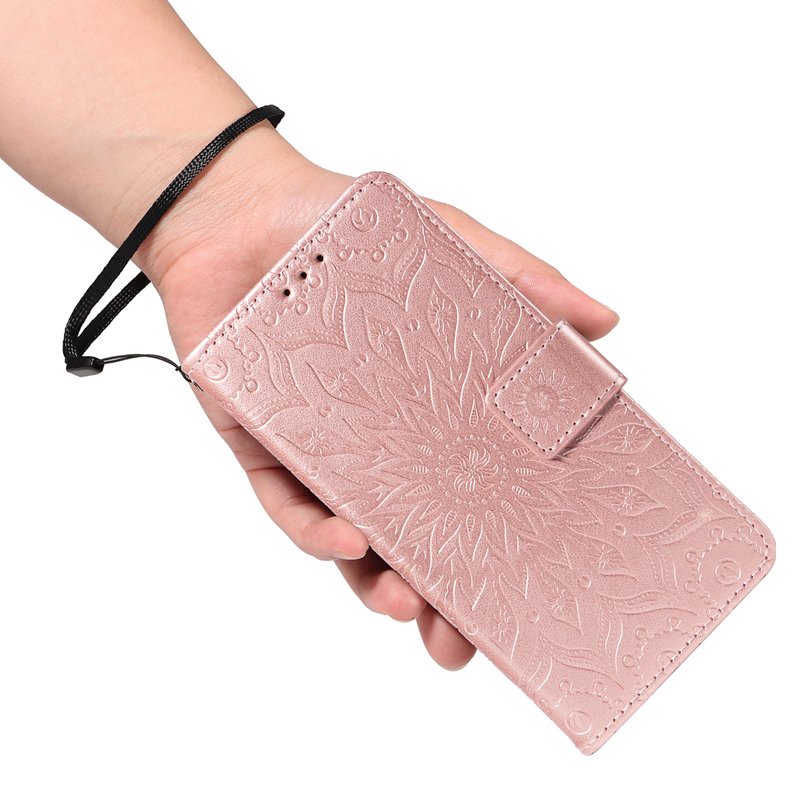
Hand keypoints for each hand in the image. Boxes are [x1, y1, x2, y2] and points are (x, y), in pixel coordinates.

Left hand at [135, 127, 619, 670]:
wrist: (245, 210)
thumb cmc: (353, 234)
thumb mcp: (453, 250)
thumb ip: (525, 284)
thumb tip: (606, 323)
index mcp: (426, 416)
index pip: (469, 495)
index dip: (494, 547)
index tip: (526, 592)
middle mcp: (374, 447)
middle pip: (408, 538)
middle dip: (432, 598)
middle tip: (458, 642)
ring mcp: (317, 451)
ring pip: (348, 538)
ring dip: (375, 580)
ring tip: (407, 605)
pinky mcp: (259, 443)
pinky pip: (284, 500)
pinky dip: (313, 527)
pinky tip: (346, 540)